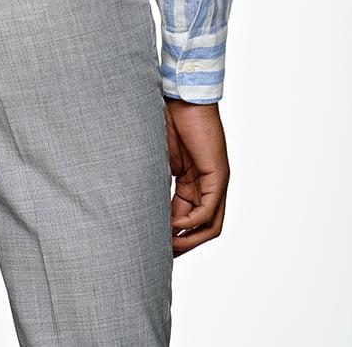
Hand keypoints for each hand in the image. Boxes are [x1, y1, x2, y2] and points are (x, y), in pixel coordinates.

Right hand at [165, 97, 229, 256]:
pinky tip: (173, 224)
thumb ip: (154, 183)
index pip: (184, 218)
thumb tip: (132, 204)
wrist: (181, 98)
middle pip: (201, 227)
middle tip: (159, 254)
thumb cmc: (167, 120)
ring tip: (167, 246)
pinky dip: (191, 222)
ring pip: (209, 225)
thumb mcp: (158, 160)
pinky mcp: (218, 175)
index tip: (151, 244)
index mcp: (191, 182)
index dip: (169, 234)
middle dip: (181, 244)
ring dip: (189, 240)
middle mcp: (206, 185)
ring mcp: (215, 181)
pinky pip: (209, 210)